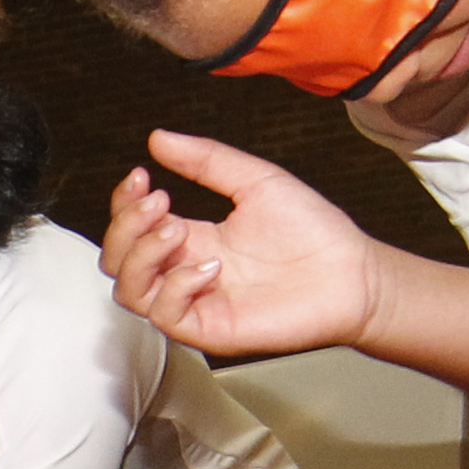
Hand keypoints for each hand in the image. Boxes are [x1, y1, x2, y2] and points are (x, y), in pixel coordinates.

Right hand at [101, 132, 393, 358]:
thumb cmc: (314, 232)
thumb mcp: (255, 180)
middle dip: (125, 227)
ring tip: (175, 230)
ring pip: (128, 292)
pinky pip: (165, 315)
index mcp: (193, 238)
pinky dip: (176, 285)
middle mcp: (186, 272)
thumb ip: (206, 160)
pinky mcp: (210, 329)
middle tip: (158, 203)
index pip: (132, 228)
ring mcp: (195, 302)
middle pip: (117, 261)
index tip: (142, 176)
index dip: (125, 203)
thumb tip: (159, 139)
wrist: (352, 274)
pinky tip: (209, 265)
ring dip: (142, 255)